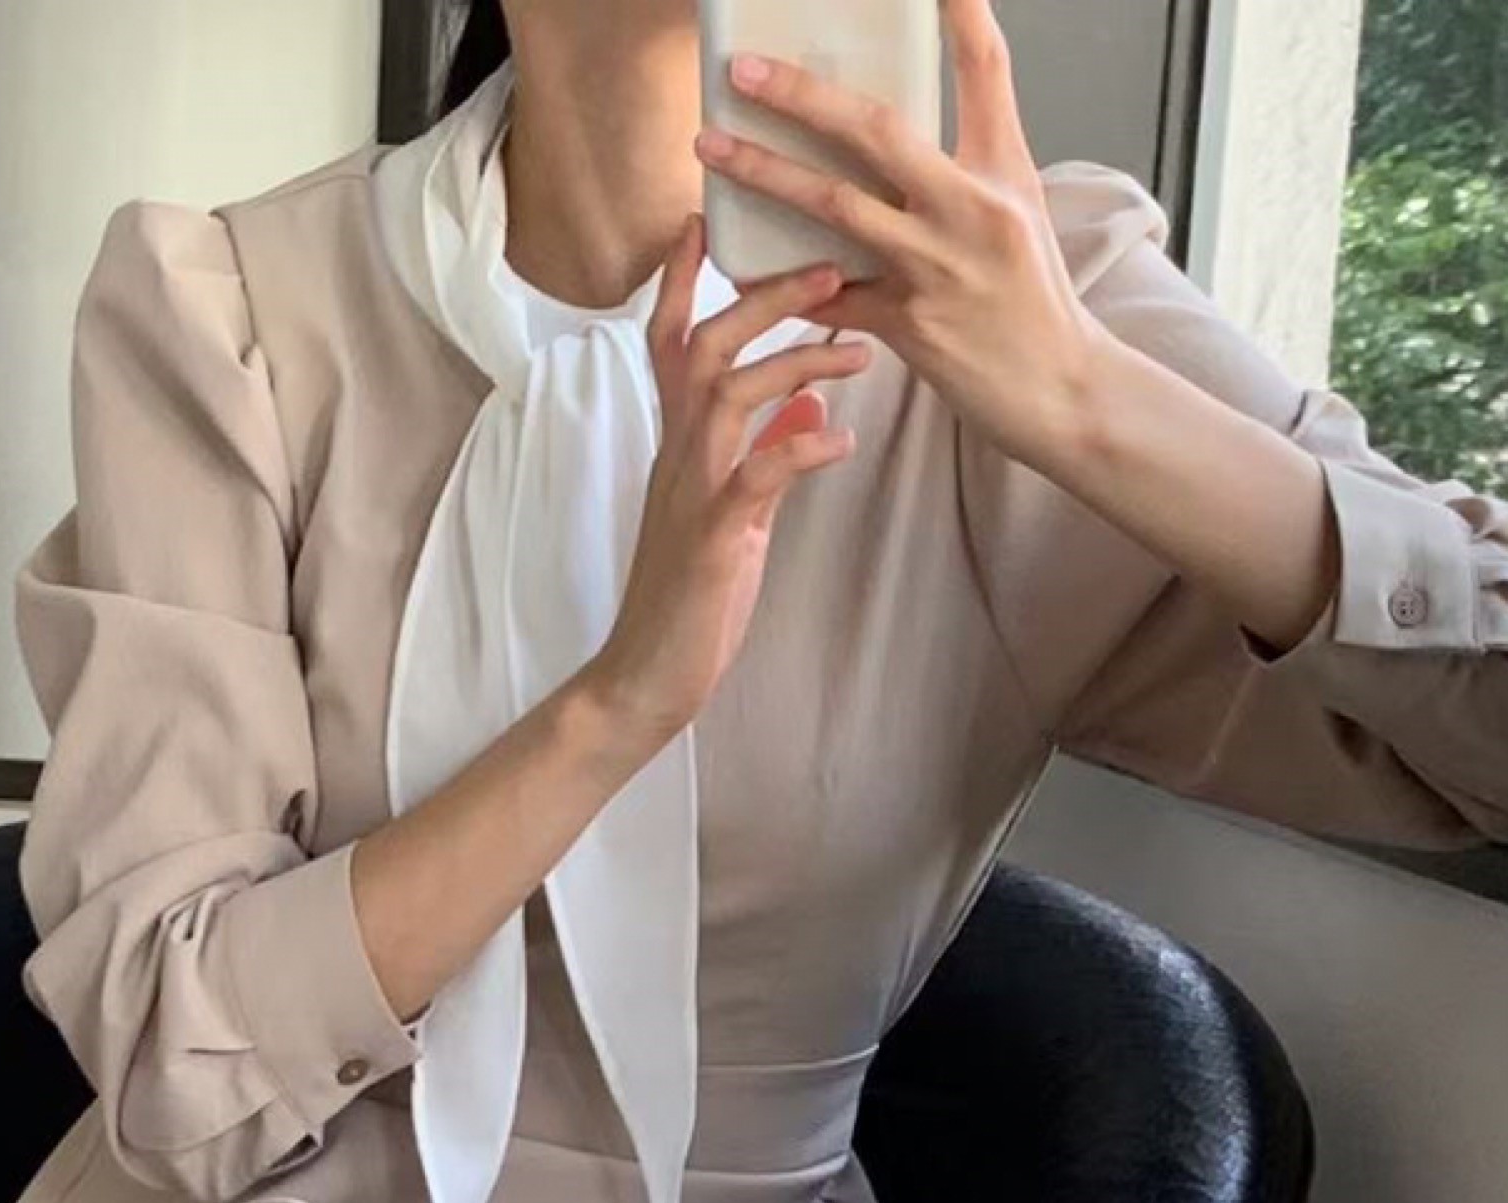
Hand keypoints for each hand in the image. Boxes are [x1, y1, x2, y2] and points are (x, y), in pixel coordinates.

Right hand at [584, 217, 872, 744]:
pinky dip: (801, 451)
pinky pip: (756, 478)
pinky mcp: (714, 540)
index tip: (713, 220)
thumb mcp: (737, 513)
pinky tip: (843, 441)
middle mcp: (679, 454)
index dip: (689, 278)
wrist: (649, 676)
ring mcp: (693, 494)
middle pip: (708, 344)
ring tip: (859, 352)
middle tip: (834, 267)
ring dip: (795, 362)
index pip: (674, 340)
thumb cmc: (691, 596)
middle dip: (768, 299)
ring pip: (727, 394)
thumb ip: (766, 452)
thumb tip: (808, 404)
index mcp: (680, 444)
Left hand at [693, 0, 1114, 478]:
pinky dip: (783, 281)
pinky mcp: (911, 326)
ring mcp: (937, 268)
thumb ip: (966, 155)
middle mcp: (970, 209)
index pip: (985, 68)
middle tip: (743, 70)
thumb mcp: (1016, 207)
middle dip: (803, 95)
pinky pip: (830, 295)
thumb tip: (897, 121)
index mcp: (1001, 169)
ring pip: (836, 207)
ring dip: (766, 174)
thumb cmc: (1032, 294)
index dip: (960, 12)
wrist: (1059, 389)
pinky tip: (738, 262)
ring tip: (711, 148)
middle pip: (877, 131)